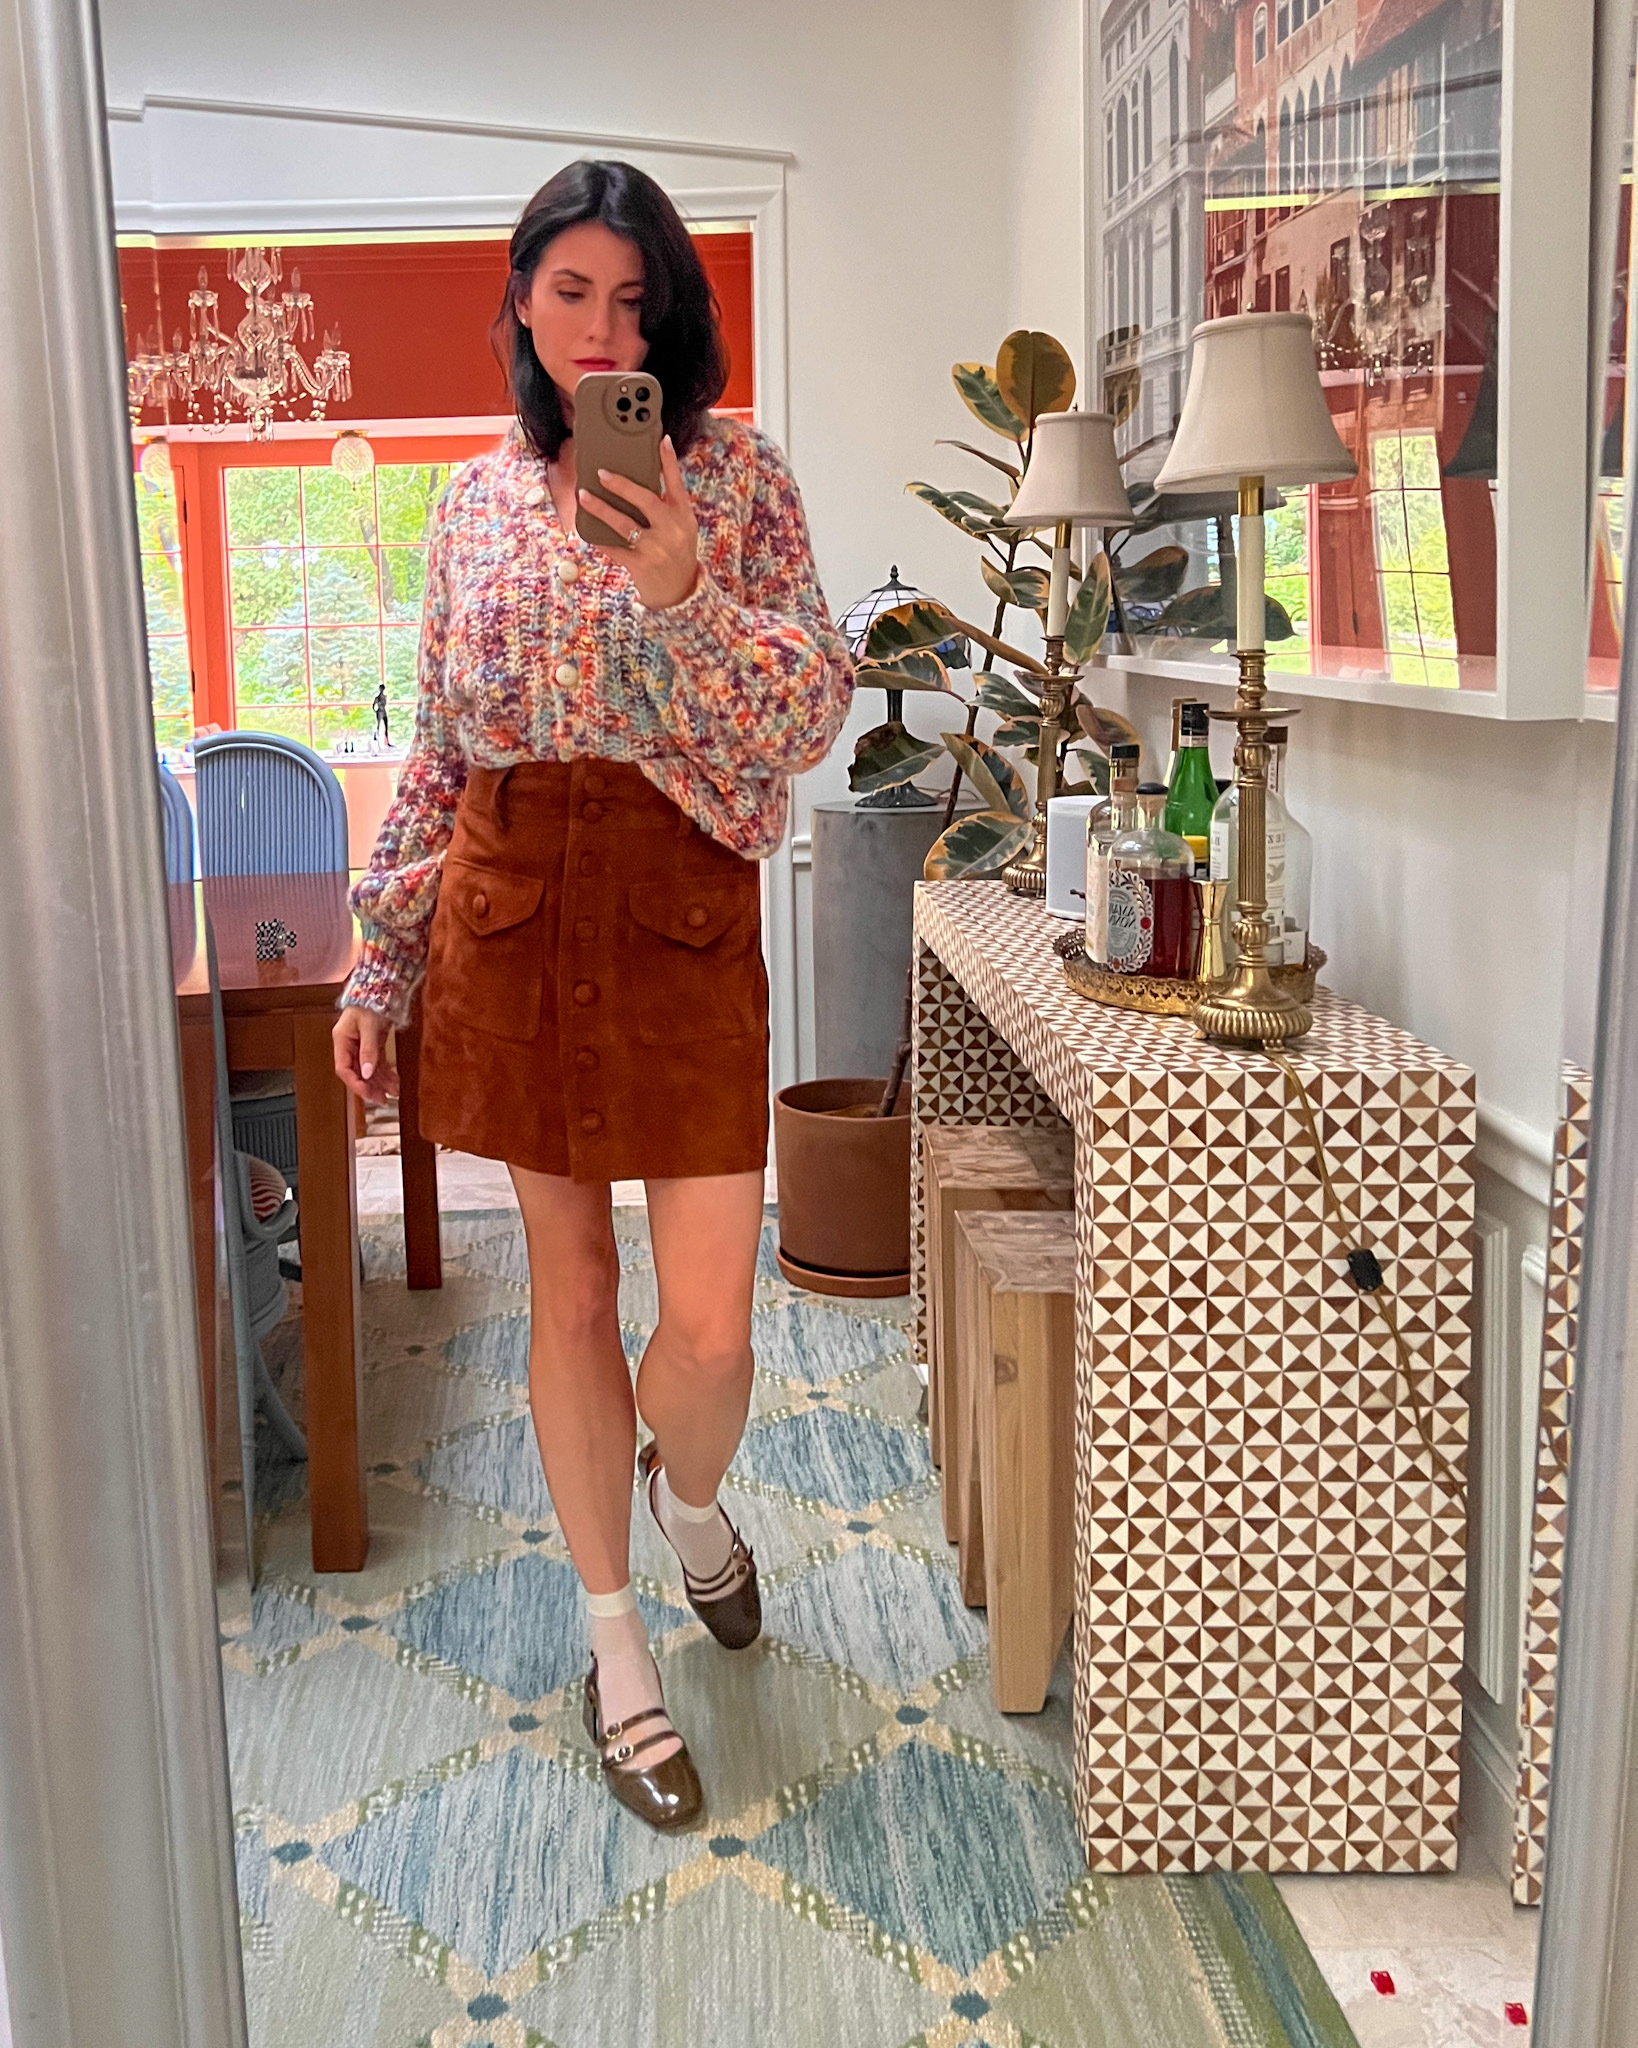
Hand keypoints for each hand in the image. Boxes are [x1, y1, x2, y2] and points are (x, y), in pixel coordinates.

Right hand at [333, 1006, 398, 1105]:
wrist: (382, 986)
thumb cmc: (371, 1001)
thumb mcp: (370, 1026)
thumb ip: (368, 1050)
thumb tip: (366, 1073)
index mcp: (341, 1039)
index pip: (343, 1068)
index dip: (355, 1083)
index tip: (368, 1094)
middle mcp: (349, 1044)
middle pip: (356, 1072)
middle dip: (369, 1087)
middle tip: (382, 1099)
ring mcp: (361, 1045)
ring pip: (368, 1070)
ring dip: (380, 1082)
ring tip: (393, 1093)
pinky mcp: (373, 1043)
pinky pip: (378, 1063)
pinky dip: (386, 1073)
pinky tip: (394, 1082)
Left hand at [579, 435, 700, 609]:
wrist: (680, 591)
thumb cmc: (677, 552)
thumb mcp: (682, 527)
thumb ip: (667, 506)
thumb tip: (639, 480)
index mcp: (683, 515)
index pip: (677, 483)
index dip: (669, 461)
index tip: (661, 439)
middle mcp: (671, 529)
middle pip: (645, 500)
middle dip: (622, 485)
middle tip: (601, 473)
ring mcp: (656, 548)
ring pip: (623, 523)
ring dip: (600, 508)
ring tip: (584, 495)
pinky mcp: (640, 564)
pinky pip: (615, 547)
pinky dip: (600, 538)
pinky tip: (587, 530)